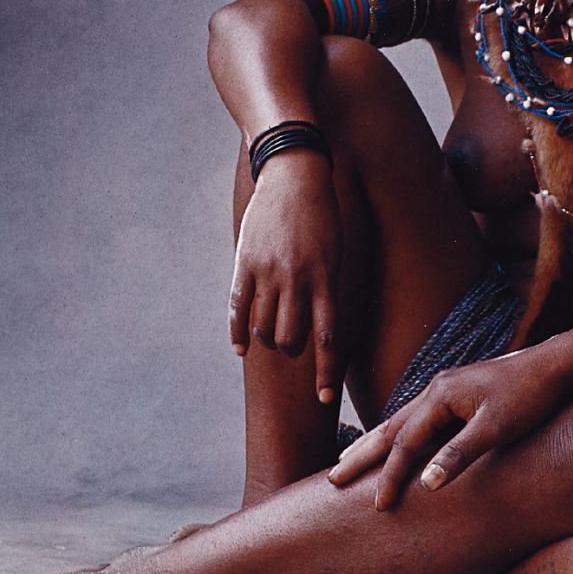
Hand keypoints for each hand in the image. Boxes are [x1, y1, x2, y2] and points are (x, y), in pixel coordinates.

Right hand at [229, 150, 344, 404]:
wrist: (294, 174)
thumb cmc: (322, 214)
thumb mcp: (336, 250)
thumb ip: (328, 288)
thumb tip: (325, 328)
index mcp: (326, 276)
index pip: (327, 337)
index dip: (323, 371)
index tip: (321, 399)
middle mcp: (297, 278)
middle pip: (290, 337)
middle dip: (291, 350)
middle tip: (292, 348)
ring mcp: (268, 272)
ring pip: (262, 328)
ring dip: (267, 341)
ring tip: (272, 339)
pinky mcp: (244, 264)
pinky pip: (236, 309)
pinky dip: (237, 333)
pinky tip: (240, 348)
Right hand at [328, 347, 572, 509]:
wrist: (556, 366)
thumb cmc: (530, 397)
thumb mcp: (497, 428)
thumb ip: (461, 454)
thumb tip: (427, 483)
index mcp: (441, 395)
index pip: (405, 443)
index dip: (391, 476)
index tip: (379, 507)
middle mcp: (437, 388)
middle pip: (391, 427)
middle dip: (361, 454)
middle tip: (333, 478)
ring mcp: (446, 388)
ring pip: (401, 420)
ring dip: (375, 442)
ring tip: (350, 459)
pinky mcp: (457, 393)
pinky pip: (417, 418)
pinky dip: (398, 434)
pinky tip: (395, 443)